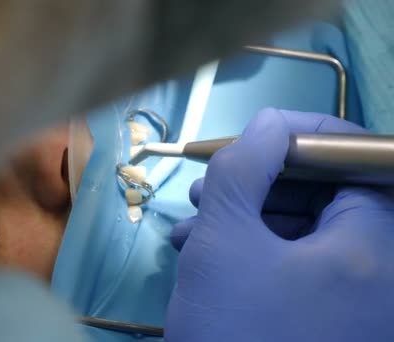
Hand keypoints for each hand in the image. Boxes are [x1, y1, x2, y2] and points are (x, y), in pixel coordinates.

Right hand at [166, 108, 393, 340]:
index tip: (252, 138)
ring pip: (303, 235)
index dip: (300, 138)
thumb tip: (268, 126)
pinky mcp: (328, 322)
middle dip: (259, 184)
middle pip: (326, 197)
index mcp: (377, 246)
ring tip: (192, 226)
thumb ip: (245, 166)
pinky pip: (298, 270)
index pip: (356, 160)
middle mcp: (381, 274)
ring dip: (245, 220)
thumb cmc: (233, 330)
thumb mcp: (226, 238)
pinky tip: (204, 256)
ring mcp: (356, 303)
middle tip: (209, 187)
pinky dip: (254, 255)